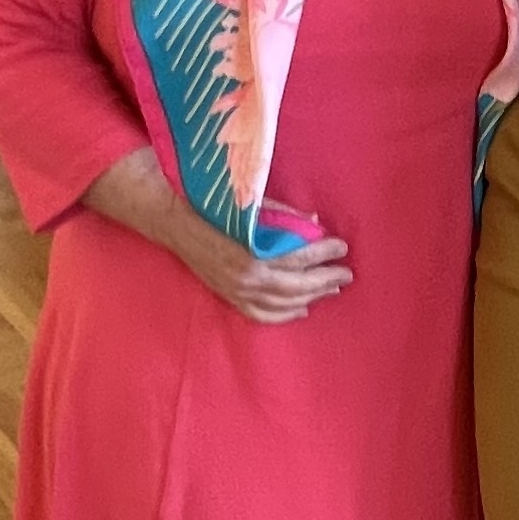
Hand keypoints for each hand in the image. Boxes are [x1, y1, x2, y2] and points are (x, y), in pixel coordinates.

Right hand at [162, 204, 351, 323]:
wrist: (172, 221)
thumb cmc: (211, 207)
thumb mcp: (249, 205)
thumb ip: (281, 217)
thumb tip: (313, 223)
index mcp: (250, 254)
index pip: (297, 257)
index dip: (322, 253)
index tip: (342, 246)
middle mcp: (244, 279)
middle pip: (295, 286)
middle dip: (324, 279)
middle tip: (346, 272)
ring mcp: (235, 292)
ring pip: (282, 304)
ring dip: (311, 297)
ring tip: (331, 288)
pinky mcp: (228, 297)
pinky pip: (261, 314)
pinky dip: (284, 314)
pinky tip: (302, 309)